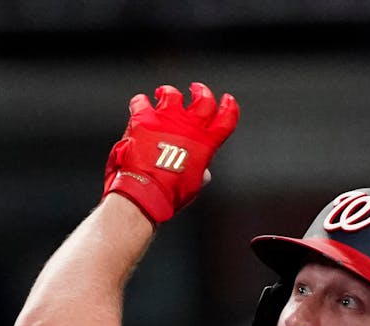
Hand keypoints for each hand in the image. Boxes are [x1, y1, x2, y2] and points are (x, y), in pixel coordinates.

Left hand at [103, 82, 238, 223]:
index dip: (229, 107)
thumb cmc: (171, 192)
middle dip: (202, 92)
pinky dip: (140, 101)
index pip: (225, 119)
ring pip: (172, 94)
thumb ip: (200, 171)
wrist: (146, 190)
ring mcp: (166, 119)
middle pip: (203, 100)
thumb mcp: (194, 184)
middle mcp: (189, 127)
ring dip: (170, 93)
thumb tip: (203, 172)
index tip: (228, 100)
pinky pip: (141, 101)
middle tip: (197, 89)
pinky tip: (140, 103)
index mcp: (205, 143)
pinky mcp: (144, 119)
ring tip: (166, 93)